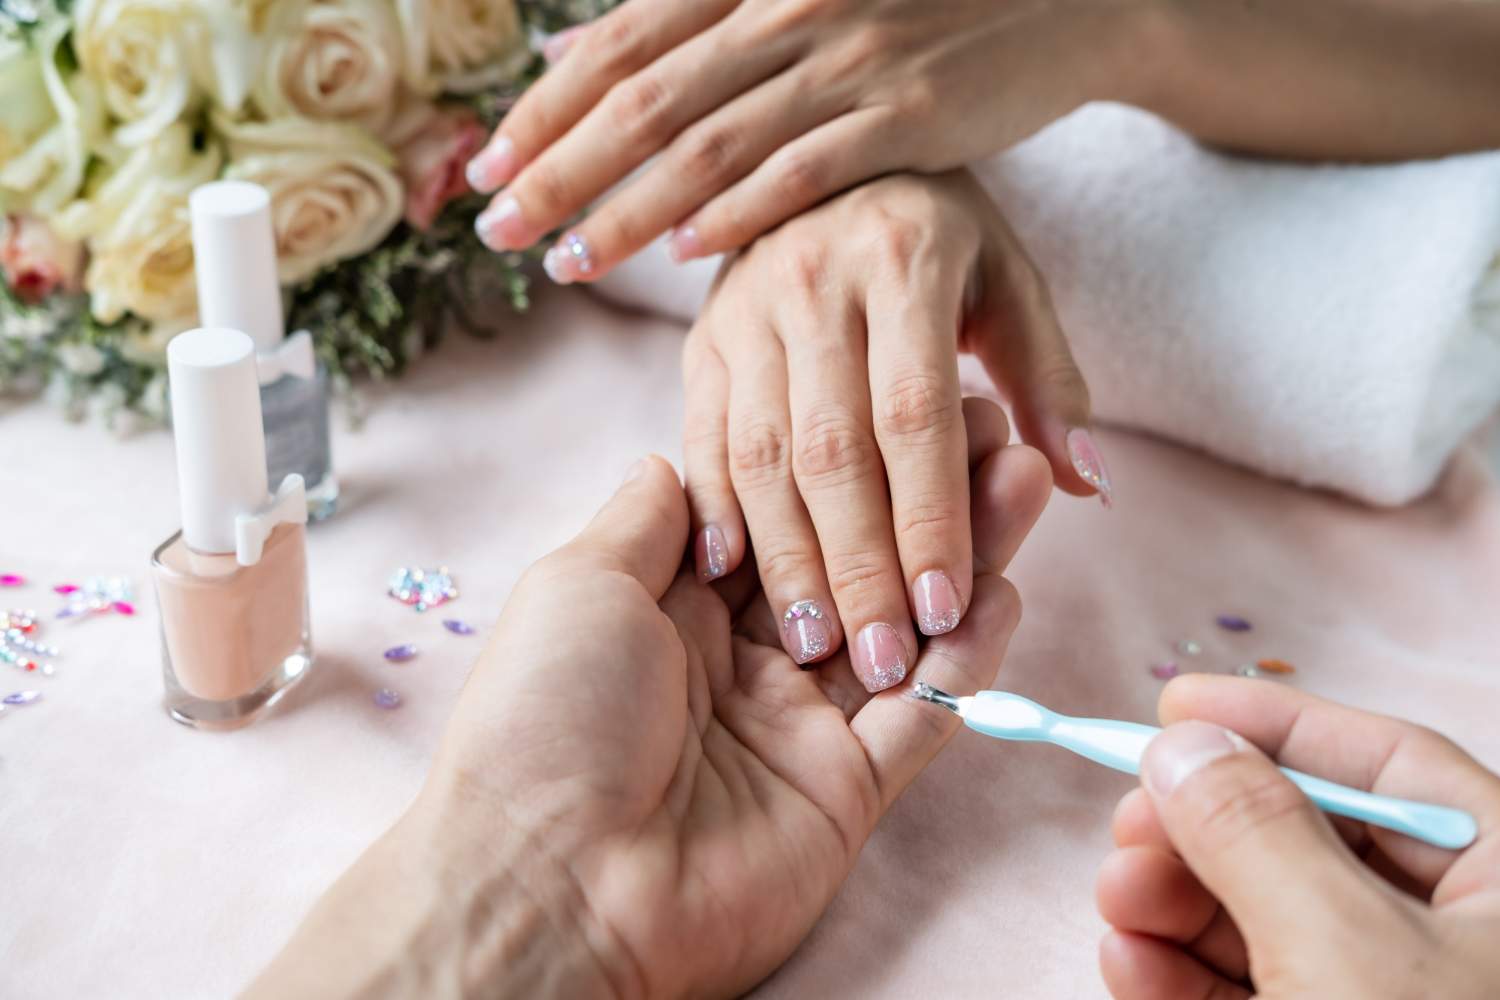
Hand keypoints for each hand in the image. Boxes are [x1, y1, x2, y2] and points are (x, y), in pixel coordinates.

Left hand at [251, 449, 1050, 998]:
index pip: (787, 511)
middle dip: (924, 494)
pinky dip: (968, 659)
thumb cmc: (546, 716)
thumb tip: (678, 458)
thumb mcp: (581, 584)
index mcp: (679, 603)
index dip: (847, 458)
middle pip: (857, 559)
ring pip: (904, 625)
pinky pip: (923, 717)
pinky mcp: (845, 792)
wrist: (550, 883)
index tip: (905, 395)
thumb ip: (650, 517)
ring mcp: (800, 725)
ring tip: (1025, 478)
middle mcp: (745, 657)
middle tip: (993, 427)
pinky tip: (1004, 588)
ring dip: (964, 553)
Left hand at [466, 0, 1149, 280]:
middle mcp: (788, 4)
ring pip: (711, 143)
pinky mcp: (912, 112)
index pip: (621, 41)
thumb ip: (693, 19)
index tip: (488, 165)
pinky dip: (740, 211)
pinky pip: (807, 171)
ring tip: (566, 263)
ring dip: (628, 209)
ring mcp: (850, 58)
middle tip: (495, 228)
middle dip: (559, 169)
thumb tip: (575, 51)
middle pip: (645, 98)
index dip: (547, 105)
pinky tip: (685, 256)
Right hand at [682, 171, 1103, 691]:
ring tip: (812, 644)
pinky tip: (728, 574)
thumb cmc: (938, 233)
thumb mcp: (1010, 279)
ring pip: (759, 452)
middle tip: (877, 660)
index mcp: (903, 259)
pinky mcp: (701, 339)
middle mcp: (812, 280)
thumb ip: (1047, 379)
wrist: (826, 152)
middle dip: (856, 563)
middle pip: (831, 448)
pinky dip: (713, 508)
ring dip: (784, 557)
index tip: (944, 611)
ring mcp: (744, 310)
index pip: (915, 413)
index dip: (930, 516)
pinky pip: (699, 435)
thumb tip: (1087, 483)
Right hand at [1095, 675, 1499, 998]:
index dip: (1279, 726)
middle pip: (1312, 844)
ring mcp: (1397, 995)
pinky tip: (1131, 961)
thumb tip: (1184, 745)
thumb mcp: (1345, 949)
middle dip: (1204, 830)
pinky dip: (1183, 975)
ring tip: (1117, 897)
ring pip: (1270, 922)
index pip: (1393, 766)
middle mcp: (1461, 938)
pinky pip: (1255, 991)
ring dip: (1176, 905)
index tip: (1176, 705)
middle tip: (1130, 822)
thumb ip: (1259, 835)